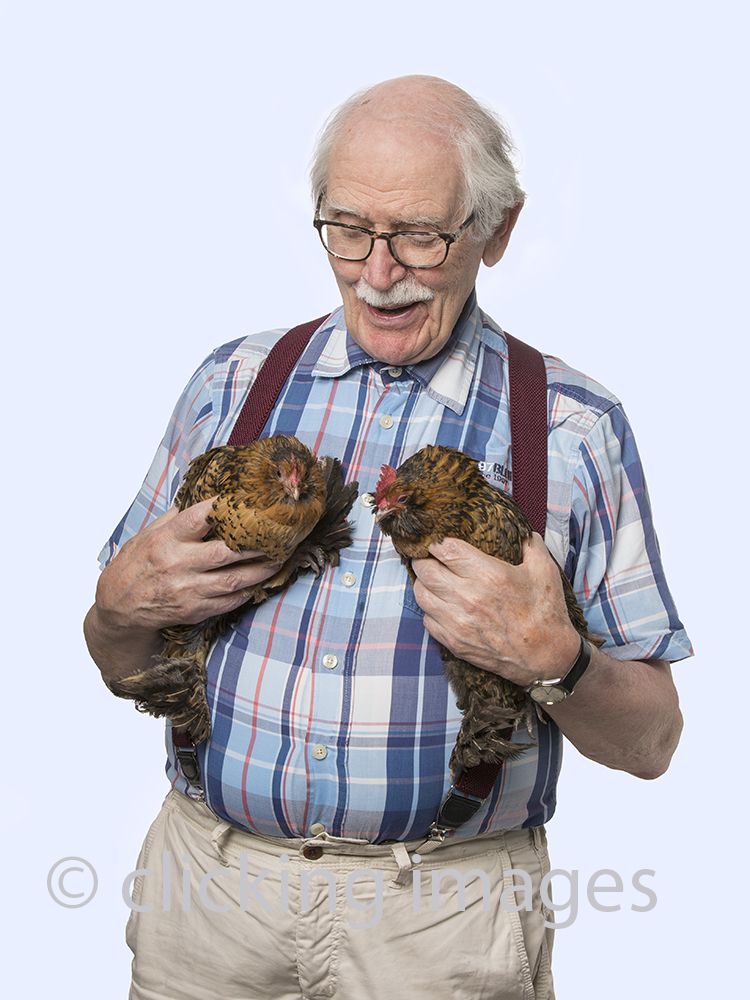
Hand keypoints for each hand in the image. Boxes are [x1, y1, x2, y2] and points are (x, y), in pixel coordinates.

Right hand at [95, 498, 281, 632]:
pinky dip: (247, 591)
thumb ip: (176, 518)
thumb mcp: (147, 534)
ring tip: (280, 558)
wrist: (117, 607)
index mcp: (165, 540)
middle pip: (226, 552)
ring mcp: (187, 590)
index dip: (225, 507)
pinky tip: (261, 582)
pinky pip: (228, 601)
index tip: (249, 499)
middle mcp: (177, 564)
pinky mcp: (194, 610)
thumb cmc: (135, 565)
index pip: (199, 518)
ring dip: (261, 570)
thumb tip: (204, 497)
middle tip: (279, 535)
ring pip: (233, 580)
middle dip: (256, 544)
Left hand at [411, 533, 580, 685]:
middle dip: (423, 559)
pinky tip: (441, 604)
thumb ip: (531, 545)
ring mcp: (458, 622)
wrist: (547, 658)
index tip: (438, 541)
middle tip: (429, 557)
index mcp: (489, 575)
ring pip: (421, 594)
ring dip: (423, 583)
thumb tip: (522, 532)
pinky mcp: (454, 642)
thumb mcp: (544, 571)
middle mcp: (468, 597)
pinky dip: (430, 609)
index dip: (437, 541)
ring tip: (432, 579)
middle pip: (425, 570)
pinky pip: (427, 620)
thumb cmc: (546, 612)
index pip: (445, 549)